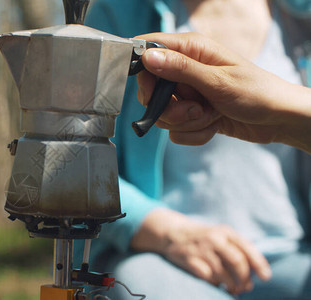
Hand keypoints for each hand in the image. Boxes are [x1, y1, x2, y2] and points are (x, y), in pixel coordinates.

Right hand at [131, 209, 271, 294]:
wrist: (173, 233)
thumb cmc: (204, 238)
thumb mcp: (221, 236)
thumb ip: (238, 250)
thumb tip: (255, 274)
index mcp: (225, 232)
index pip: (247, 248)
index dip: (259, 264)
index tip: (266, 278)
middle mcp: (214, 239)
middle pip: (237, 262)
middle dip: (245, 278)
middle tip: (246, 288)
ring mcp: (201, 250)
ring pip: (223, 273)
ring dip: (231, 285)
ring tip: (233, 289)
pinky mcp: (189, 260)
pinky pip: (207, 277)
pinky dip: (215, 284)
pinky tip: (217, 284)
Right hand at [136, 32, 310, 152]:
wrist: (277, 119)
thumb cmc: (256, 93)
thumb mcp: (217, 80)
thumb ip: (181, 68)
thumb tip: (148, 57)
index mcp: (192, 50)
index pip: (149, 50)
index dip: (143, 70)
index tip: (153, 91)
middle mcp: (185, 70)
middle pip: (151, 89)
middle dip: (168, 107)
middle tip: (193, 109)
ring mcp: (187, 93)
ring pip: (162, 113)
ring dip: (185, 121)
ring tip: (210, 115)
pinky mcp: (190, 113)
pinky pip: (175, 129)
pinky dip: (193, 132)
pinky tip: (213, 125)